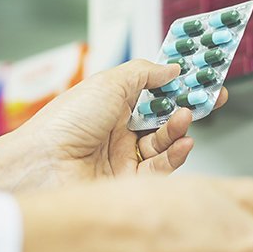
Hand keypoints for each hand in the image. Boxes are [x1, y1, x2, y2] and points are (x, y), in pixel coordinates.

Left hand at [11, 59, 227, 187]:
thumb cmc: (64, 123)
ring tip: (186, 117)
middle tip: (208, 98)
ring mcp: (122, 158)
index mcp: (109, 105)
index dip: (176, 84)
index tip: (200, 77)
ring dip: (179, 129)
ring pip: (164, 144)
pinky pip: (161, 168)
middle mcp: (116, 131)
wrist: (44, 165)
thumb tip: (171, 67)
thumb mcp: (109, 83)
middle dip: (186, 107)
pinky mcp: (128, 183)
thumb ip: (145, 73)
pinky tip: (183, 142)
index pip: (152, 91)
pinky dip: (176, 155)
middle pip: (162, 119)